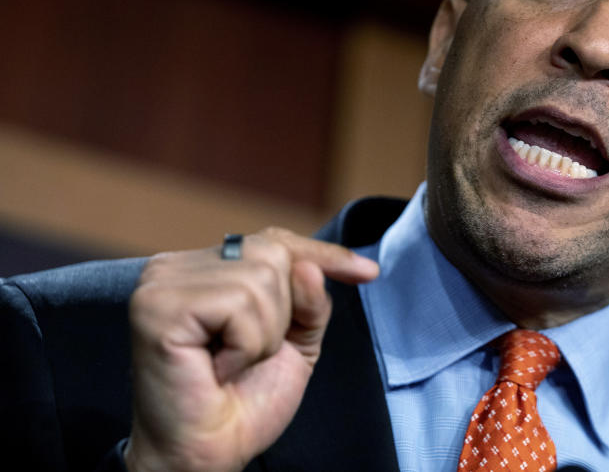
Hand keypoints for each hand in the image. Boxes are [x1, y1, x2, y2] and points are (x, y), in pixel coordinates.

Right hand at [123, 227, 378, 471]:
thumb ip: (309, 299)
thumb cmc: (243, 401)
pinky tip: (218, 369)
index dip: (320, 255)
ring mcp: (161, 283)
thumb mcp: (295, 340)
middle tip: (247, 355)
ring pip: (260, 279)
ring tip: (230, 364)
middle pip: (271, 254)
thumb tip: (308, 267)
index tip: (368, 273)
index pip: (272, 240)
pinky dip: (246, 345)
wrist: (208, 455)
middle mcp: (174, 267)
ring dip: (263, 335)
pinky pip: (239, 304)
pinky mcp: (158, 307)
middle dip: (282, 313)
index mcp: (202, 268)